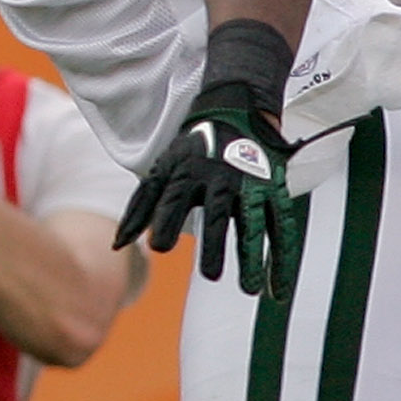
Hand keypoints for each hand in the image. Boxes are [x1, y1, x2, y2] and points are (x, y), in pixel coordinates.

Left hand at [114, 92, 302, 299]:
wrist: (235, 112)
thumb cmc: (192, 151)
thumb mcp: (162, 169)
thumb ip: (141, 207)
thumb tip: (117, 244)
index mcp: (188, 173)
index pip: (174, 198)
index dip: (166, 221)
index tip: (159, 246)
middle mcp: (221, 178)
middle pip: (218, 213)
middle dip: (215, 244)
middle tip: (210, 275)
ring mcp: (251, 185)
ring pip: (255, 223)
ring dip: (254, 256)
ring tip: (249, 288)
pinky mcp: (274, 192)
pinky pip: (281, 228)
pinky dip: (283, 258)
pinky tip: (278, 287)